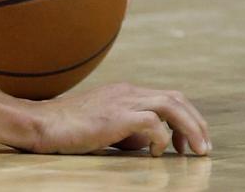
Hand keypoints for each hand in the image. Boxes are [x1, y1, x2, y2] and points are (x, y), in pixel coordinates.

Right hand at [23, 82, 211, 156]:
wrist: (41, 123)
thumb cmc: (67, 129)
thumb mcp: (104, 125)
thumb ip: (127, 129)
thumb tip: (148, 142)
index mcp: (124, 92)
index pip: (167, 97)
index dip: (186, 118)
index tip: (187, 142)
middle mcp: (127, 91)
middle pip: (177, 98)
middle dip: (197, 123)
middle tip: (203, 148)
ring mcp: (122, 101)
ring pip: (171, 106)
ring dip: (190, 129)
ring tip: (196, 150)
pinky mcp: (116, 116)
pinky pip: (153, 123)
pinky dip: (162, 138)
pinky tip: (155, 153)